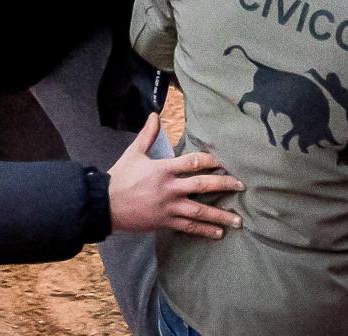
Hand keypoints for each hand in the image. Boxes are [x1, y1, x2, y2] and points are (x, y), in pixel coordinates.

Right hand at [107, 114, 243, 238]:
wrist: (105, 205)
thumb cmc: (120, 177)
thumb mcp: (134, 153)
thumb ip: (148, 134)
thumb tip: (155, 115)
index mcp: (164, 169)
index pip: (193, 162)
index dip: (210, 160)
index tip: (223, 162)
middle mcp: (170, 188)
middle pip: (202, 185)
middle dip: (224, 184)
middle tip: (241, 186)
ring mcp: (169, 207)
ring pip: (200, 211)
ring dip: (220, 215)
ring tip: (238, 220)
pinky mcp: (166, 222)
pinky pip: (189, 227)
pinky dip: (204, 230)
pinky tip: (218, 233)